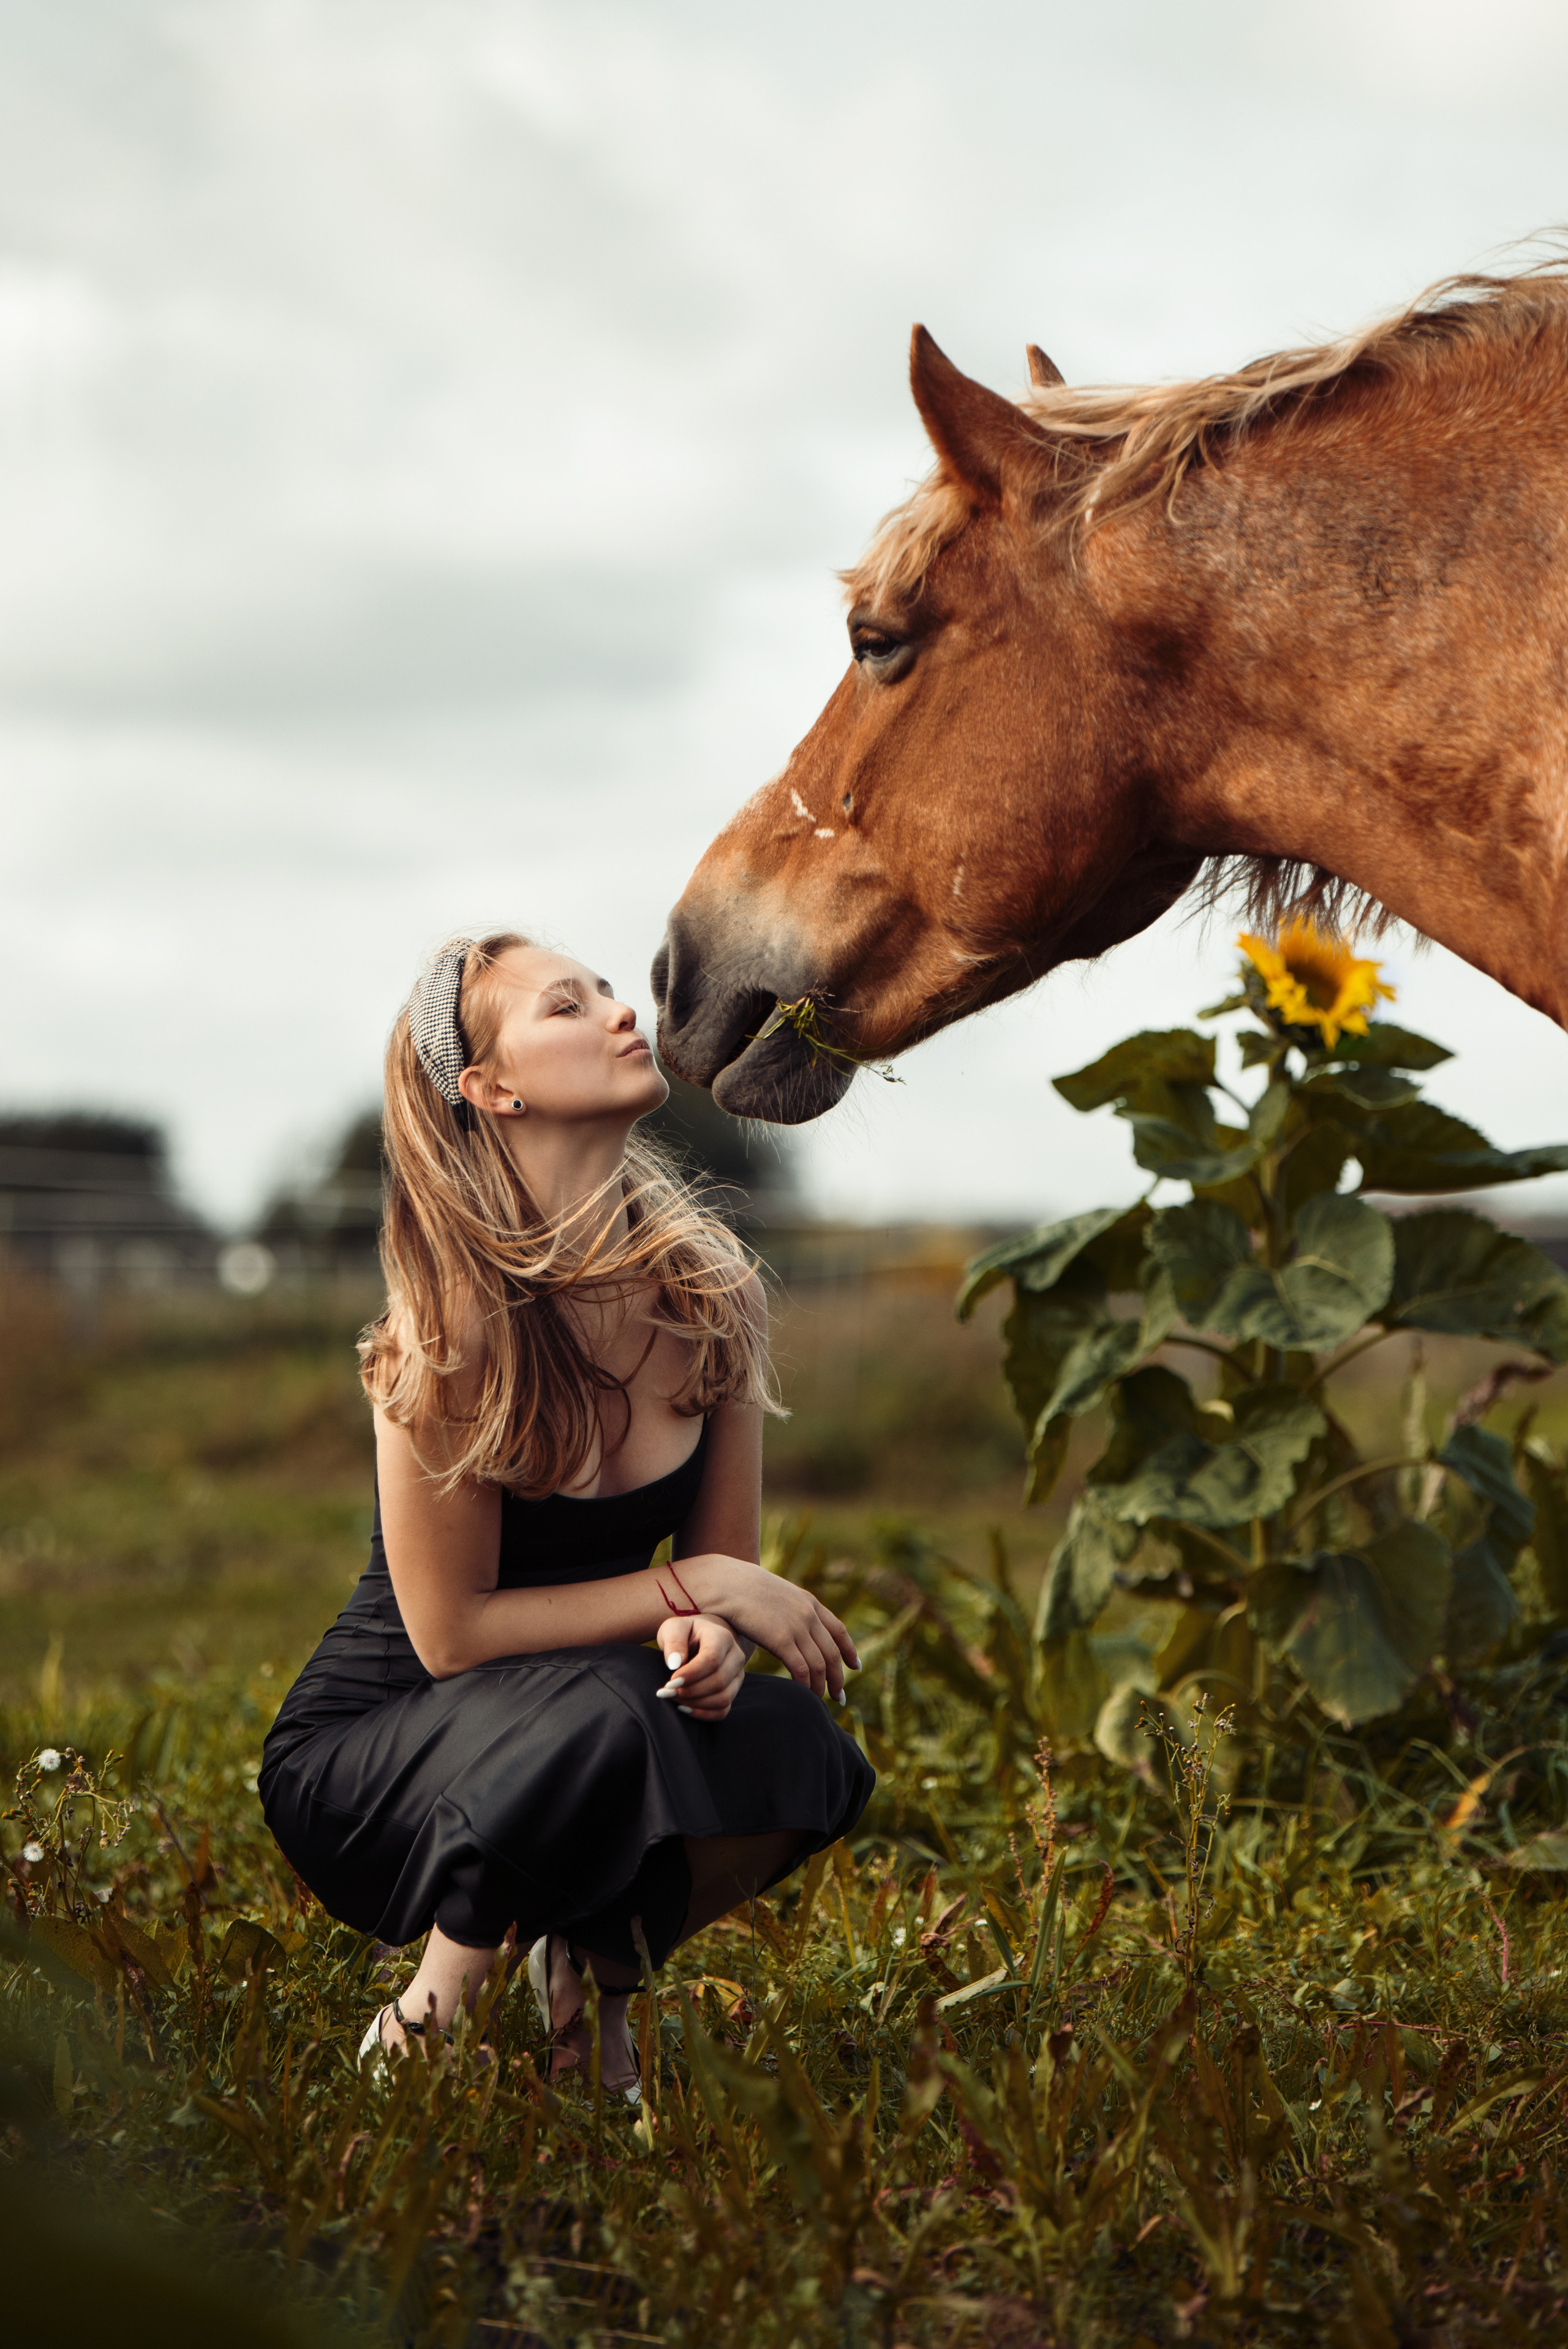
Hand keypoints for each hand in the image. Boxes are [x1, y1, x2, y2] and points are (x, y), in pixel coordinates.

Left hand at [654, 1614, 748, 1722]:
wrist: (702, 1638)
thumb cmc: (685, 1633)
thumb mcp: (674, 1628)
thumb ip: (673, 1641)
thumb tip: (675, 1664)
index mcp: (722, 1637)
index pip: (712, 1659)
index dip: (691, 1674)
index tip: (670, 1682)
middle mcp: (736, 1656)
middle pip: (719, 1681)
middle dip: (690, 1691)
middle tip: (666, 1692)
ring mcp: (737, 1675)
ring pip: (723, 1698)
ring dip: (695, 1703)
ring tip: (674, 1698)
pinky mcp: (733, 1691)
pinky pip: (723, 1710)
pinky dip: (703, 1714)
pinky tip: (684, 1708)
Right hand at [676, 1556, 859, 1703]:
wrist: (725, 1581)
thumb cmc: (742, 1589)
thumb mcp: (776, 1594)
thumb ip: (789, 1609)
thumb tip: (789, 1624)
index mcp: (809, 1602)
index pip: (839, 1630)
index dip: (849, 1650)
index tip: (854, 1666)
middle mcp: (808, 1614)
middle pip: (832, 1653)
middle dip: (838, 1678)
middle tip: (840, 1697)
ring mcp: (796, 1626)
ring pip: (819, 1664)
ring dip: (822, 1686)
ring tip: (820, 1700)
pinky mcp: (781, 1639)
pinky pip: (801, 1669)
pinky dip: (806, 1685)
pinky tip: (803, 1693)